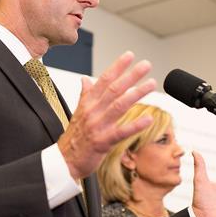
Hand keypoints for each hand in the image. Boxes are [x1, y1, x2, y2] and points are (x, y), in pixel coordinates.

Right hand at [58, 51, 155, 179]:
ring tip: (151, 84)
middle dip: (131, 76)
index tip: (129, 56)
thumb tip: (85, 79)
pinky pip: (121, 132)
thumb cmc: (74, 137)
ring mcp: (98, 126)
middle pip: (114, 89)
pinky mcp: (103, 142)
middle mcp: (93, 111)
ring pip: (119, 106)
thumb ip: (85, 95)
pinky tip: (148, 118)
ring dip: (137, 94)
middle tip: (146, 65)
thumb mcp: (77, 112)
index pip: (103, 80)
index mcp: (88, 103)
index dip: (117, 67)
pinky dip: (135, 125)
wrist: (64, 160)